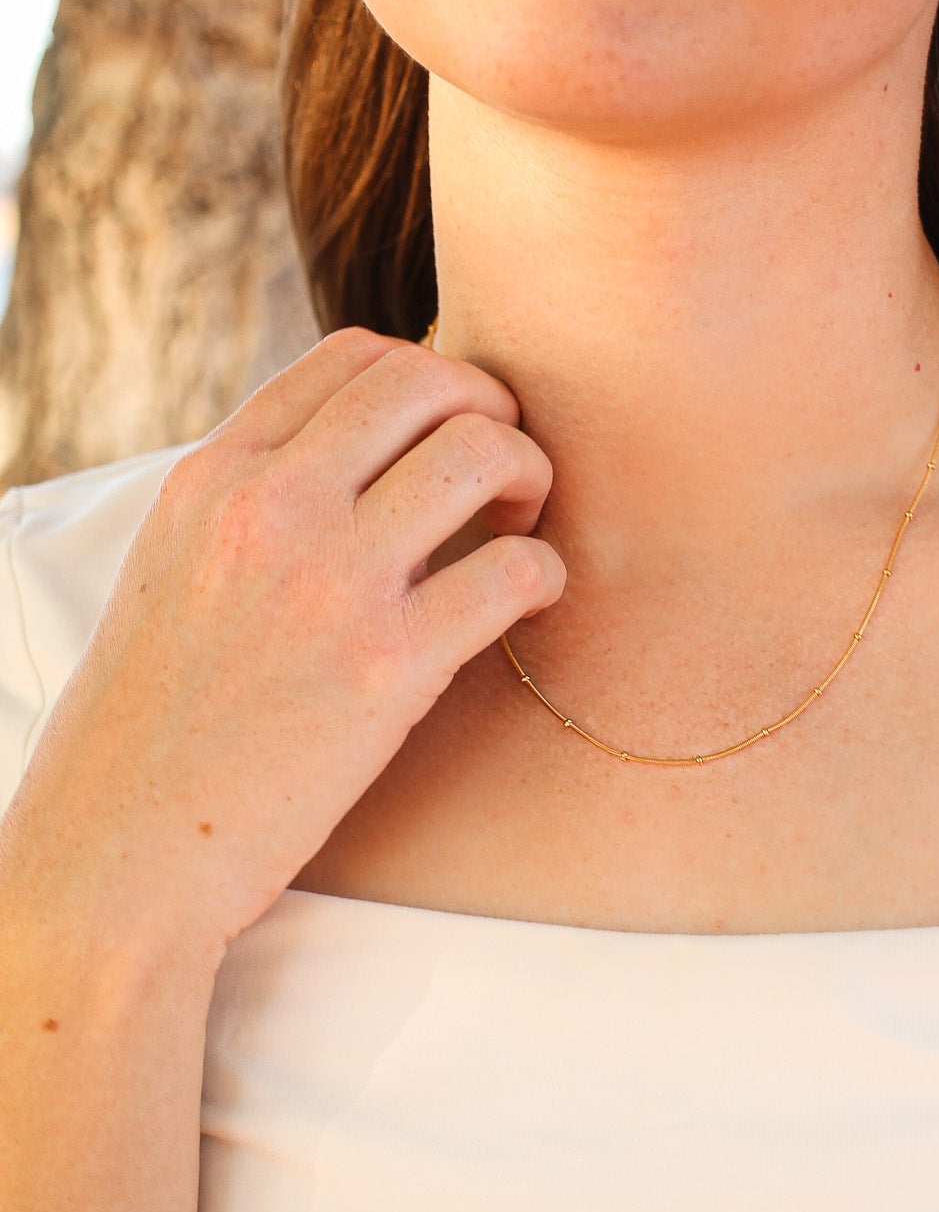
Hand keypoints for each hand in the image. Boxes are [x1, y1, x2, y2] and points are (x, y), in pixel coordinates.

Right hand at [5, 328, 564, 962]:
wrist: (120, 854)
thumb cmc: (152, 728)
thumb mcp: (173, 574)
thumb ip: (252, 505)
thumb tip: (352, 463)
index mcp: (212, 477)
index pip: (352, 357)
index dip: (431, 377)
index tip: (450, 430)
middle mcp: (269, 508)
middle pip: (430, 382)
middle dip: (493, 410)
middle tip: (505, 474)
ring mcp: (329, 583)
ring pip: (484, 453)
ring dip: (530, 477)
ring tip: (520, 528)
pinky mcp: (386, 668)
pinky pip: (515, 570)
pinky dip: (545, 574)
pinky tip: (530, 602)